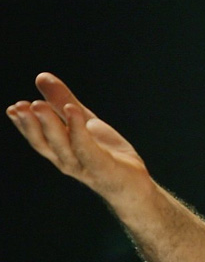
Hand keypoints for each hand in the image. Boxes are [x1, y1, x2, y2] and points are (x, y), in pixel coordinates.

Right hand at [7, 73, 149, 204]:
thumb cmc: (107, 154)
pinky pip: (88, 149)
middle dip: (31, 124)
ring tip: (38, 104)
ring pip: (63, 146)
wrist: (135, 185)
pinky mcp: (103, 168)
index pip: (38, 138)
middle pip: (45, 143)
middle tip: (20, 105)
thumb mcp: (84, 122)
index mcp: (60, 151)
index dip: (24, 125)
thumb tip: (40, 76)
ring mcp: (85, 167)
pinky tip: (73, 111)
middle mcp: (68, 161)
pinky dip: (78, 131)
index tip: (13, 108)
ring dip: (50, 125)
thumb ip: (62, 101)